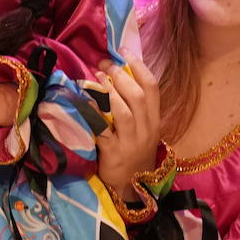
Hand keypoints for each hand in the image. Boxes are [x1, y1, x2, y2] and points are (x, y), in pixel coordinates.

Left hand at [94, 55, 160, 199]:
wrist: (129, 188)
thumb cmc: (132, 152)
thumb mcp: (141, 129)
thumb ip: (134, 106)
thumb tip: (115, 74)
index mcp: (154, 120)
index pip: (152, 88)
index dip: (139, 66)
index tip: (124, 51)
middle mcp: (146, 130)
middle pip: (138, 96)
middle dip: (120, 76)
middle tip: (105, 65)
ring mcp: (130, 142)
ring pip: (123, 111)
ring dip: (109, 92)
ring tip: (97, 79)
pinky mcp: (113, 153)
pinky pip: (102, 130)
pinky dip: (93, 114)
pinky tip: (84, 102)